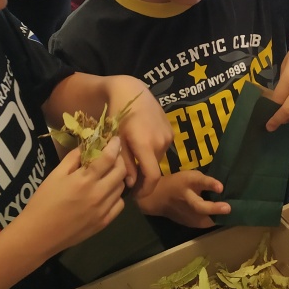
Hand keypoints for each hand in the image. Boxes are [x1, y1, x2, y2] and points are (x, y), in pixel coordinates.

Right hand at [19, 137, 127, 254]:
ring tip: (109, 174)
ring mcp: (103, 210)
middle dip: (119, 160)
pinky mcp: (104, 223)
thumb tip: (87, 146)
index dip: (114, 146)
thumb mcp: (55, 175)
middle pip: (120, 171)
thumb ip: (73, 159)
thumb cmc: (43, 202)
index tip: (115, 139)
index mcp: (83, 180)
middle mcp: (98, 194)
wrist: (39, 235)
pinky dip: (116, 196)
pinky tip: (107, 193)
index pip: (107, 158)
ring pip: (122, 187)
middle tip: (113, 156)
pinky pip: (120, 205)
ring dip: (118, 177)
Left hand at [105, 76, 172, 196]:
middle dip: (143, 175)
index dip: (146, 190)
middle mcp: (161, 142)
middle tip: (130, 176)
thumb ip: (125, 163)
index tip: (137, 197)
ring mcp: (168, 135)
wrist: (131, 91)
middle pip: (154, 167)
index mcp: (146, 145)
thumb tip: (131, 184)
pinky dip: (153, 150)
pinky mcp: (171, 130)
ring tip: (135, 157)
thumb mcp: (117, 141)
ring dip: (148, 161)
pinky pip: (162, 147)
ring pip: (158, 158)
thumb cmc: (118, 116)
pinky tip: (142, 143)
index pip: (152, 176)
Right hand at [135, 171, 229, 227]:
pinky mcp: (187, 222)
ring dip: (216, 218)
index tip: (220, 187)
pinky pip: (203, 223)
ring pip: (202, 219)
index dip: (210, 184)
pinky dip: (212, 221)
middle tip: (227, 208)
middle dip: (213, 208)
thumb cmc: (179, 183)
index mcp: (188, 182)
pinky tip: (221, 218)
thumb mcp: (190, 176)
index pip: (200, 181)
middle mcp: (187, 198)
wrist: (158, 198)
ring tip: (228, 216)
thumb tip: (224, 190)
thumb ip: (205, 182)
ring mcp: (186, 213)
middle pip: (199, 206)